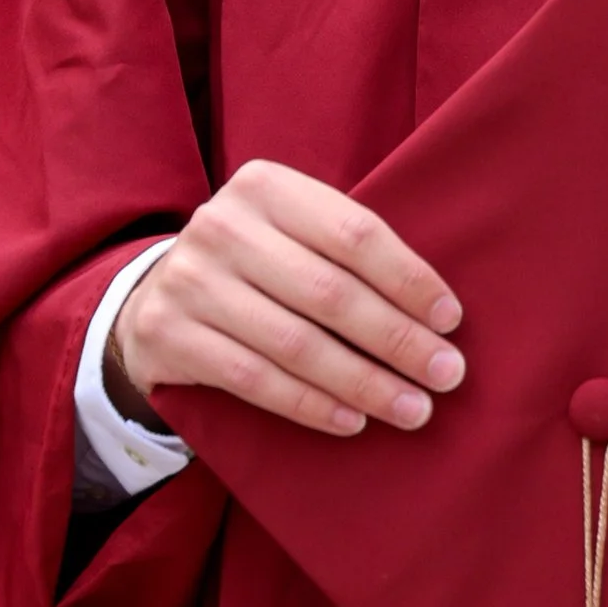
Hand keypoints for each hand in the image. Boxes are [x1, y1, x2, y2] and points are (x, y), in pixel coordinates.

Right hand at [107, 161, 464, 439]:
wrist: (155, 295)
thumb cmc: (257, 264)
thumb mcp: (291, 232)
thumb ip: (346, 251)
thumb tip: (437, 312)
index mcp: (265, 186)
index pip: (354, 233)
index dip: (410, 279)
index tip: (451, 320)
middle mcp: (222, 225)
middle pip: (330, 292)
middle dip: (398, 340)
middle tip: (447, 375)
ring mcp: (188, 280)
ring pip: (296, 344)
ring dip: (364, 383)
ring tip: (413, 409)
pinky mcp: (167, 334)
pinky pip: (254, 380)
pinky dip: (311, 405)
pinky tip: (353, 420)